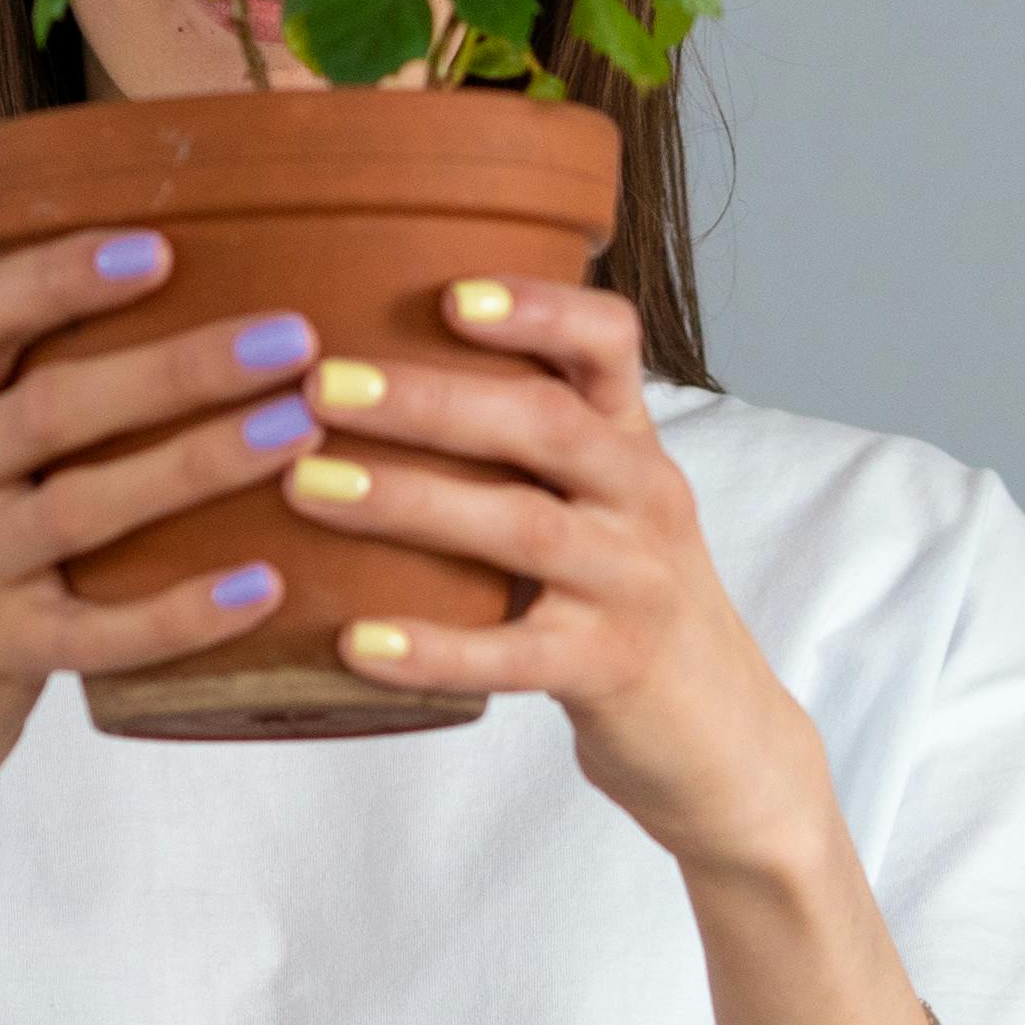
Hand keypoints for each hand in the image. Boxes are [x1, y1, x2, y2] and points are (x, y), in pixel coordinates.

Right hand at [0, 228, 341, 871]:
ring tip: (298, 432)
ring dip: (198, 464)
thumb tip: (182, 311)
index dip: (63, 274)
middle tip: (290, 341)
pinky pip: (100, 632)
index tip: (160, 247)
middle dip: (179, 367)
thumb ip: (27, 399)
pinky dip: (183, 612)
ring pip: (84, 509)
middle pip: (55, 407)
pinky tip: (262, 586)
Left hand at [277, 275, 841, 876]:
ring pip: (522, 527)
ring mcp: (632, 583)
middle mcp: (642, 497)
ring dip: (407, 501)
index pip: (607, 342)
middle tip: (320, 384)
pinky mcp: (611, 668)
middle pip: (543, 424)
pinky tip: (355, 642)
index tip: (448, 293)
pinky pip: (514, 655)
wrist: (718, 732)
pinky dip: (432, 649)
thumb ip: (521, 443)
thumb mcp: (596, 502)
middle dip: (428, 399)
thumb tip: (368, 369)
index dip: (538, 308)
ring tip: (305, 486)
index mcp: (629, 441)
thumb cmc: (619, 599)